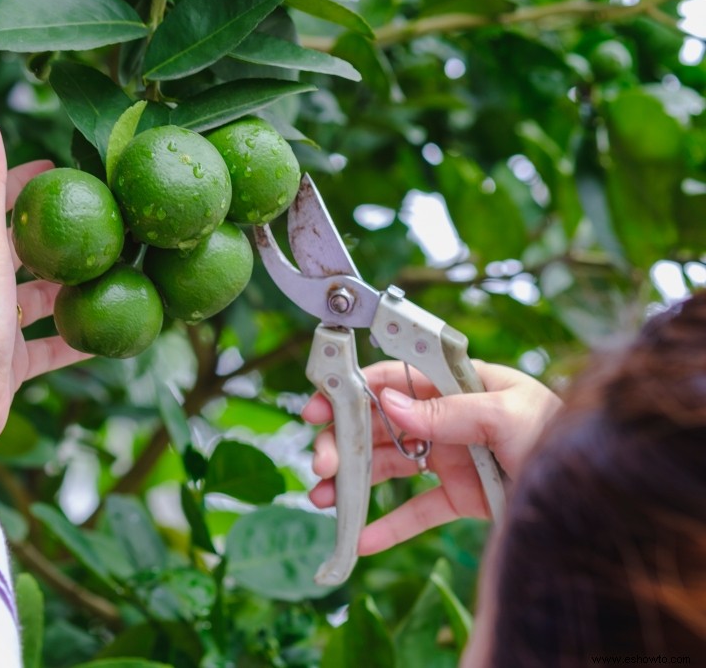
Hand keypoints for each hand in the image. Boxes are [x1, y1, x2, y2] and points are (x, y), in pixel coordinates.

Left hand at [0, 116, 89, 444]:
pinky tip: (106, 333)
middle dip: (57, 235)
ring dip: (71, 289)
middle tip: (101, 220)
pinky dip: (75, 339)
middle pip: (22, 250)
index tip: (59, 167)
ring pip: (39, 299)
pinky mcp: (9, 361)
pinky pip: (49, 346)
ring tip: (113, 274)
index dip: (21, 180)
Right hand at [303, 360, 560, 554]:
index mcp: (462, 383)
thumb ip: (448, 411)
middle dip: (346, 441)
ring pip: (390, 466)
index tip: (319, 406)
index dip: (353, 388)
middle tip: (321, 463)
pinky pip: (416, 510)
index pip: (397, 377)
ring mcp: (453, 457)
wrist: (596, 498)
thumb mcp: (509, 415)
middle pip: (382, 425)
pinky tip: (360, 539)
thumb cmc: (564, 438)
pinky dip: (388, 525)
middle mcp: (451, 417)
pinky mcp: (461, 497)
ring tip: (324, 499)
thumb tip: (389, 403)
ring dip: (354, 481)